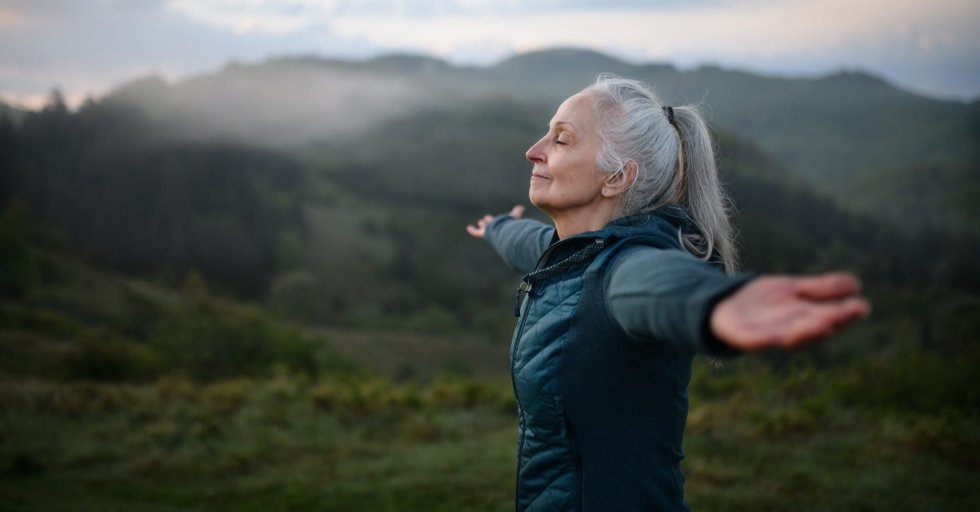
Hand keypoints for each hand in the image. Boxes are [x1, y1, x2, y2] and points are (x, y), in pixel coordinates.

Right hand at [466, 205, 524, 238]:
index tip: (495, 217)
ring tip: (480, 222)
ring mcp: (489, 232)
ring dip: (483, 225)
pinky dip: (472, 231)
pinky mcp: (483, 234)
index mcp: (502, 226)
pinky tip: (469, 228)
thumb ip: (517, 212)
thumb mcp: (513, 217)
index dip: (497, 219)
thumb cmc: (510, 226)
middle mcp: (495, 230)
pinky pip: (476, 233)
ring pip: (485, 228)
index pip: (499, 222)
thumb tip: (522, 207)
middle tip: (486, 219)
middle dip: (489, 222)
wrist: (505, 233)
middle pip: (492, 225)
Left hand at [710, 272, 870, 350]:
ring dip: (805, 332)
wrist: (724, 304)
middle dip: (828, 322)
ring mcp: (768, 335)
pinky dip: (765, 340)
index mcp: (805, 318)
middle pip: (812, 328)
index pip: (830, 317)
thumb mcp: (794, 289)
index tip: (862, 306)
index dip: (846, 314)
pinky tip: (775, 336)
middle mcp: (790, 330)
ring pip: (789, 337)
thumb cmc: (763, 301)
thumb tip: (856, 284)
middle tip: (845, 314)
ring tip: (822, 323)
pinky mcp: (745, 338)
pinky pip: (756, 341)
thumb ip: (821, 289)